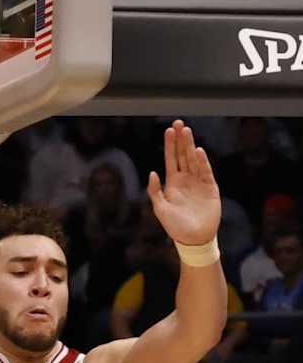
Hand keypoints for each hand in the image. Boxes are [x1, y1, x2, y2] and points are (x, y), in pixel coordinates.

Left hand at [147, 120, 220, 245]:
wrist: (194, 239)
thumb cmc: (175, 227)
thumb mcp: (160, 209)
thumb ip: (155, 192)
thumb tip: (152, 172)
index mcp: (173, 183)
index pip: (171, 159)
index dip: (170, 145)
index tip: (169, 130)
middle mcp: (186, 179)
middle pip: (183, 155)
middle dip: (181, 140)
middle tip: (179, 123)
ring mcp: (198, 182)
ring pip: (193, 159)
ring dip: (190, 146)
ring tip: (187, 131)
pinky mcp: (210, 188)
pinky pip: (205, 171)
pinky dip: (202, 161)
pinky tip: (198, 151)